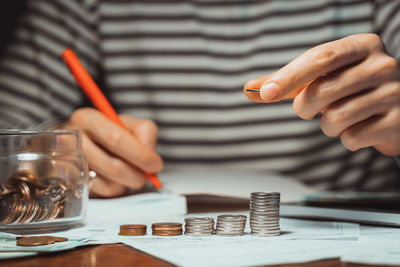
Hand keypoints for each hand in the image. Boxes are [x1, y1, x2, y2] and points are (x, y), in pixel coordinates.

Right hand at [63, 108, 162, 197]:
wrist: (82, 144)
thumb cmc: (107, 133)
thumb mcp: (128, 124)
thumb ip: (144, 132)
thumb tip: (150, 154)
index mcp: (87, 119)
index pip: (116, 139)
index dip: (140, 154)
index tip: (155, 163)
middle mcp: (71, 142)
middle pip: (112, 165)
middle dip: (137, 174)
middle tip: (147, 176)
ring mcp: (68, 166)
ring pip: (109, 183)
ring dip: (127, 183)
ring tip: (130, 174)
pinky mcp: (71, 185)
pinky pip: (102, 194)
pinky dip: (116, 189)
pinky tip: (115, 179)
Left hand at [244, 34, 399, 155]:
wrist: (395, 110)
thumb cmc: (349, 90)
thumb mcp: (320, 78)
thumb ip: (286, 82)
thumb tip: (249, 89)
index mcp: (360, 46)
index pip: (319, 58)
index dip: (288, 77)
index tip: (266, 93)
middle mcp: (381, 65)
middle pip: (322, 91)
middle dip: (305, 107)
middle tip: (312, 108)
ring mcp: (393, 92)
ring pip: (335, 118)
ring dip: (327, 125)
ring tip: (340, 117)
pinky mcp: (398, 121)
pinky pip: (353, 138)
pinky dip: (347, 139)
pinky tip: (358, 128)